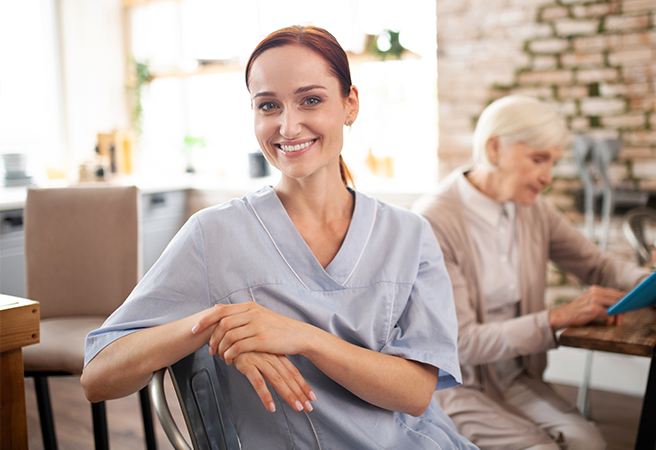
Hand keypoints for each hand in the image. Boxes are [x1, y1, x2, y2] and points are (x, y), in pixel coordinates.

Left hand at [191, 302, 312, 363]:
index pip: (221, 311)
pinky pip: (238, 347)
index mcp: (250, 307)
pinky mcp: (262, 339)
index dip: (205, 320)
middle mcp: (252, 313)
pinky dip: (230, 354)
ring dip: (221, 348)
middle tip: (210, 351)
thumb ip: (238, 312)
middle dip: (211, 338)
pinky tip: (231, 360)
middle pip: (222, 323)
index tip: (194, 330)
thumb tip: (217, 307)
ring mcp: (257, 325)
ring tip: (221, 357)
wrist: (299, 335)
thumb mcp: (259, 315)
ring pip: (228, 336)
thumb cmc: (277, 328)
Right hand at [232, 352, 315, 412]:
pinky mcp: (247, 364)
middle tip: (309, 407)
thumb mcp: (263, 352)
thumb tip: (284, 378)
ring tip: (297, 408)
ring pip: (278, 380)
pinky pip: (258, 382)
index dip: (303, 385)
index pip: (293, 372)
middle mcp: (271, 357)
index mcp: (276, 354)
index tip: (311, 397)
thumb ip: (273, 363)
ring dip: (289, 395)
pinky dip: (266, 395)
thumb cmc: (245, 345)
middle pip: (289, 377)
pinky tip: (271, 406)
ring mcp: (260, 360)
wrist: (227, 333)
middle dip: (300, 393)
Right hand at [549, 285, 625, 330]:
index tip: (628, 308)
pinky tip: (607, 323)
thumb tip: (619, 304)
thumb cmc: (578, 311)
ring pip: (616, 305)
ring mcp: (595, 299)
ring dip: (618, 315)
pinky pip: (610, 314)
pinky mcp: (594, 308)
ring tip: (616, 322)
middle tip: (621, 318)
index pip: (616, 292)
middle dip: (623, 309)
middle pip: (618, 298)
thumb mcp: (590, 301)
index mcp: (596, 289)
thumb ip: (602, 300)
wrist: (564, 315)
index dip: (624, 301)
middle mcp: (596, 292)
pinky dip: (611, 320)